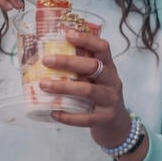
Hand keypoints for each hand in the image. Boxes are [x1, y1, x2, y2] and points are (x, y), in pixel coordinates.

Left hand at [39, 30, 147, 160]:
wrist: (117, 126)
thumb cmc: (100, 98)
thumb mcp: (97, 81)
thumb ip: (82, 70)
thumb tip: (49, 54)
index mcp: (109, 69)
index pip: (103, 48)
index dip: (86, 40)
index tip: (66, 34)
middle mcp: (112, 82)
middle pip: (94, 67)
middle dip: (69, 61)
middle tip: (46, 60)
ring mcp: (110, 100)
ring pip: (88, 90)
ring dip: (64, 87)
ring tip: (43, 85)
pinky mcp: (105, 118)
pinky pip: (85, 118)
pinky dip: (68, 116)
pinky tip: (54, 112)